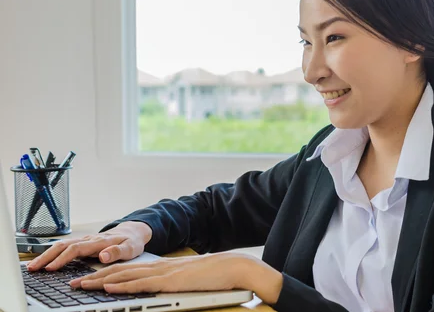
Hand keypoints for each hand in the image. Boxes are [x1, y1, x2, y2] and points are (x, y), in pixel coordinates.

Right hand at [27, 221, 152, 270]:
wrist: (133, 232)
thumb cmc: (131, 241)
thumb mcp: (130, 248)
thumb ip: (117, 252)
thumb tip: (103, 255)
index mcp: (99, 241)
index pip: (76, 249)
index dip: (62, 258)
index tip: (51, 268)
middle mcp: (89, 239)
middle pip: (63, 246)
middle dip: (47, 256)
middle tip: (33, 267)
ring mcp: (85, 240)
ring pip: (62, 245)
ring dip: (46, 254)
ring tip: (33, 265)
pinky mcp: (83, 242)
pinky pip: (65, 246)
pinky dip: (52, 253)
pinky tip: (44, 260)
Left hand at [70, 253, 283, 304]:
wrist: (234, 267)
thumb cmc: (216, 276)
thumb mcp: (189, 281)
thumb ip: (174, 284)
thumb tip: (162, 292)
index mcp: (163, 268)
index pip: (128, 270)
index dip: (106, 274)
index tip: (88, 280)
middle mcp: (159, 268)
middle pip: (120, 271)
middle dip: (94, 277)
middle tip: (73, 283)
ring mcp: (164, 274)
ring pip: (125, 276)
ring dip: (100, 281)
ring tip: (80, 286)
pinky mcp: (170, 282)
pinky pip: (141, 285)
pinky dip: (121, 287)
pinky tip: (108, 289)